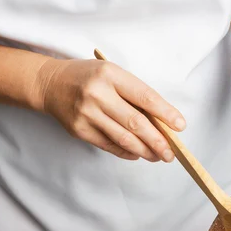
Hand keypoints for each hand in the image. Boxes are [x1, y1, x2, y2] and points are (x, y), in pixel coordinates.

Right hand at [37, 59, 185, 160]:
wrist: (50, 84)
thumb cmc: (89, 78)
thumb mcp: (112, 74)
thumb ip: (133, 94)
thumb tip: (161, 122)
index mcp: (111, 75)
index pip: (145, 97)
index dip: (165, 113)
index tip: (180, 126)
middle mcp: (98, 94)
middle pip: (136, 123)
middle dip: (158, 141)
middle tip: (171, 153)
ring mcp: (87, 113)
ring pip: (124, 138)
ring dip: (145, 150)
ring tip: (158, 156)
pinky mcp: (80, 130)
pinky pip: (109, 145)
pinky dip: (127, 152)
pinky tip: (138, 154)